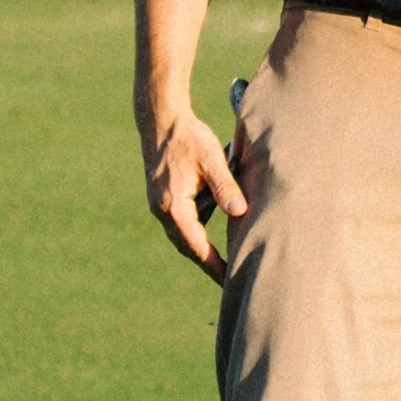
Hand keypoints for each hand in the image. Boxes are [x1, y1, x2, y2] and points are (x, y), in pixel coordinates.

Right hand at [141, 108, 248, 279]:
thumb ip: (225, 187)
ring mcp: (159, 205)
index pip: (196, 246)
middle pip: (187, 247)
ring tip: (228, 255)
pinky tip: (214, 220)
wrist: (161, 119)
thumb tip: (241, 213)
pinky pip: (181, 221)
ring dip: (202, 244)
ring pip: (184, 234)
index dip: (213, 266)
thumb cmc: (189, 138)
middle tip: (231, 279)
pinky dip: (197, 226)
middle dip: (207, 263)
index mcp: (173, 206)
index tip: (229, 281)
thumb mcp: (212, 160)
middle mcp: (162, 210)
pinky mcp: (162, 198)